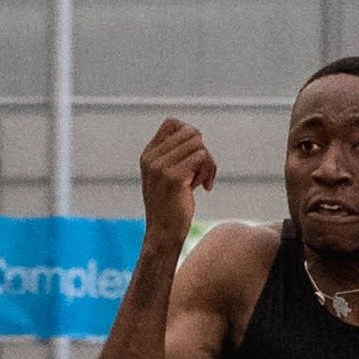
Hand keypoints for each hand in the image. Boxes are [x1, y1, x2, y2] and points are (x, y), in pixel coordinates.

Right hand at [139, 118, 216, 245]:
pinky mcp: (174, 178)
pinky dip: (209, 172)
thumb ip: (174, 155)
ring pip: (199, 144)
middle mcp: (152, 158)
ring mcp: (161, 167)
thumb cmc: (171, 207)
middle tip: (202, 172)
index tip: (192, 156)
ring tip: (202, 181)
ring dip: (208, 163)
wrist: (164, 234)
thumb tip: (197, 134)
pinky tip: (204, 188)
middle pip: (190, 132)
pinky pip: (202, 157)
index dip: (189, 135)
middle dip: (202, 150)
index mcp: (148, 155)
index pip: (172, 123)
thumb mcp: (166, 176)